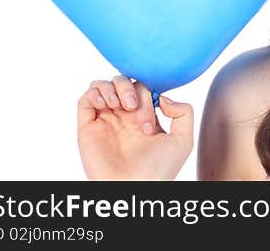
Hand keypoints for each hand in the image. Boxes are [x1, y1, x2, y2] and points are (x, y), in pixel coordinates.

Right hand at [77, 75, 193, 179]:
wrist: (136, 187)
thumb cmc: (159, 170)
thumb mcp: (183, 140)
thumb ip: (184, 113)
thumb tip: (163, 98)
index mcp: (144, 117)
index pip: (143, 88)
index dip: (148, 95)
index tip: (152, 117)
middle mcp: (124, 117)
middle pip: (124, 82)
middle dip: (131, 89)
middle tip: (134, 109)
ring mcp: (105, 121)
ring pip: (104, 85)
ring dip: (113, 87)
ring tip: (120, 105)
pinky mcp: (88, 128)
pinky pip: (85, 99)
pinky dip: (95, 93)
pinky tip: (106, 104)